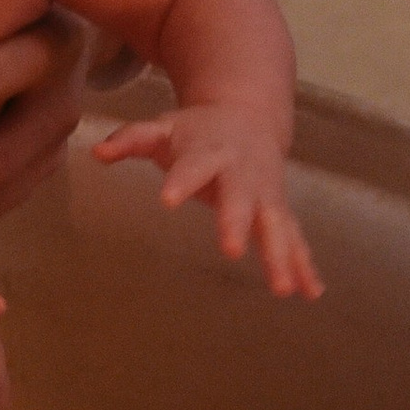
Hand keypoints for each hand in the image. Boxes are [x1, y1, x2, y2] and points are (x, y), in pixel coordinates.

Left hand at [93, 106, 322, 299]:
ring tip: (283, 290)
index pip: (193, 166)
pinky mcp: (278, 209)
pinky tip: (312, 293)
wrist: (248, 115)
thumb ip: (131, 140)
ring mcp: (265, 193)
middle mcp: (242, 173)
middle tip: (231, 251)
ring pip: (275, 225)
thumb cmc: (198, 131)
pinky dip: (304, 264)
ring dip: (281, 256)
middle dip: (237, 223)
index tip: (167, 199)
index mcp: (210, 151)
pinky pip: (294, 238)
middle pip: (240, 199)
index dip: (181, 181)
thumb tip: (96, 152)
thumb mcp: (163, 128)